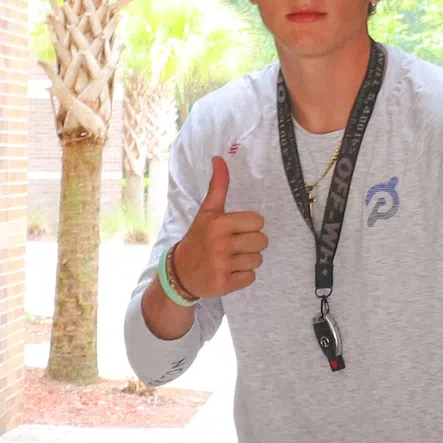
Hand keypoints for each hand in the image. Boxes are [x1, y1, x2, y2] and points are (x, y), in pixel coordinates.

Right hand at [167, 156, 266, 299]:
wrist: (180, 272)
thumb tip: (219, 158)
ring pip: (258, 260)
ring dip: (247, 260)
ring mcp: (222, 266)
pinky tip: (228, 272)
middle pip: (262, 241)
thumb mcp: (207, 212)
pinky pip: (251, 277)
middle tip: (234, 245)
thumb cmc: (199, 238)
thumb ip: (217, 186)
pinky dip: (242, 276)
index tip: (236, 229)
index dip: (250, 225)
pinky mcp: (224, 285)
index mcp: (219, 224)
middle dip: (251, 243)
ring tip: (230, 259)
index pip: (258, 221)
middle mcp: (221, 245)